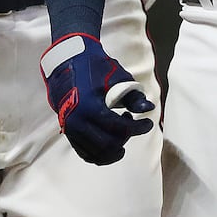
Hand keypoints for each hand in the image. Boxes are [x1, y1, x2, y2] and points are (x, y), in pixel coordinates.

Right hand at [41, 33, 154, 164]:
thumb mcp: (117, 77)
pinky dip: (102, 154)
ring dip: (115, 148)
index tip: (149, 123)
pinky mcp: (68, 132)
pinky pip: (86, 153)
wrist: (66, 63)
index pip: (119, 128)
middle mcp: (77, 121)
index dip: (138, 128)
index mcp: (89, 106)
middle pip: (108, 145)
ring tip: (122, 131)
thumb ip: (133, 96)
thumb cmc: (94, 67)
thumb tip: (149, 108)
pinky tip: (113, 142)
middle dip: (126, 138)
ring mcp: (70, 129)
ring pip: (97, 154)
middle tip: (133, 123)